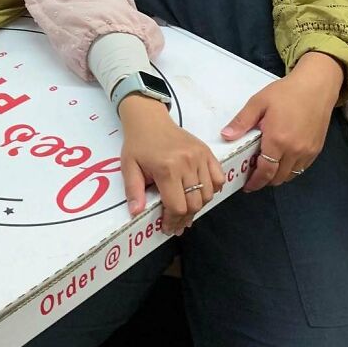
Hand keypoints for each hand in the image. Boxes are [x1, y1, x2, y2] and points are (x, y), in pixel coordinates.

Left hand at [120, 95, 224, 235]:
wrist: (150, 119)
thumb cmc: (138, 144)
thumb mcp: (128, 166)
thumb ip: (133, 191)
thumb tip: (136, 213)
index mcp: (166, 168)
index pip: (177, 206)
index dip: (173, 221)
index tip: (167, 227)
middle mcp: (187, 163)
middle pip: (195, 203)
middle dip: (185, 218)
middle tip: (176, 223)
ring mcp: (200, 156)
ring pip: (209, 193)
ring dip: (199, 206)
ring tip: (186, 209)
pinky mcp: (207, 152)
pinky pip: (219, 177)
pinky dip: (213, 189)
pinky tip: (200, 193)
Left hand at [221, 53, 342, 191]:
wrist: (316, 86)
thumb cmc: (285, 92)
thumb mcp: (258, 103)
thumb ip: (242, 122)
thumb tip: (225, 136)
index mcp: (277, 140)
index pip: (265, 171)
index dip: (255, 182)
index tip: (247, 186)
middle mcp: (294, 150)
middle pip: (278, 177)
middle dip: (264, 181)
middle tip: (253, 175)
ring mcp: (308, 151)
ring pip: (291, 175)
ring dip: (278, 176)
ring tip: (267, 167)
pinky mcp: (316, 149)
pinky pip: (302, 168)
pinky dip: (290, 169)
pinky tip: (282, 159)